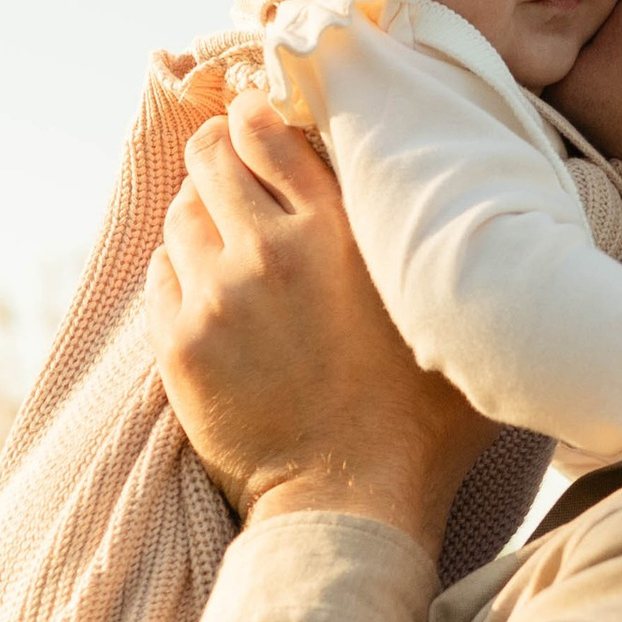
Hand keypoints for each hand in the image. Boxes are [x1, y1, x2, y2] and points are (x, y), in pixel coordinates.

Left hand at [149, 94, 494, 545]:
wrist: (352, 501)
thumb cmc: (421, 419)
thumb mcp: (446, 314)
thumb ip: (436, 247)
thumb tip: (460, 204)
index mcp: (337, 230)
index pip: (266, 131)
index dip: (252, 120)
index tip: (254, 126)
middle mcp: (270, 250)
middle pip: (209, 158)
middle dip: (215, 157)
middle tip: (228, 172)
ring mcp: (217, 296)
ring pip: (180, 216)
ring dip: (198, 219)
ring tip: (224, 243)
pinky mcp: (179, 343)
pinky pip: (160, 276)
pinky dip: (179, 274)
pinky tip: (208, 295)